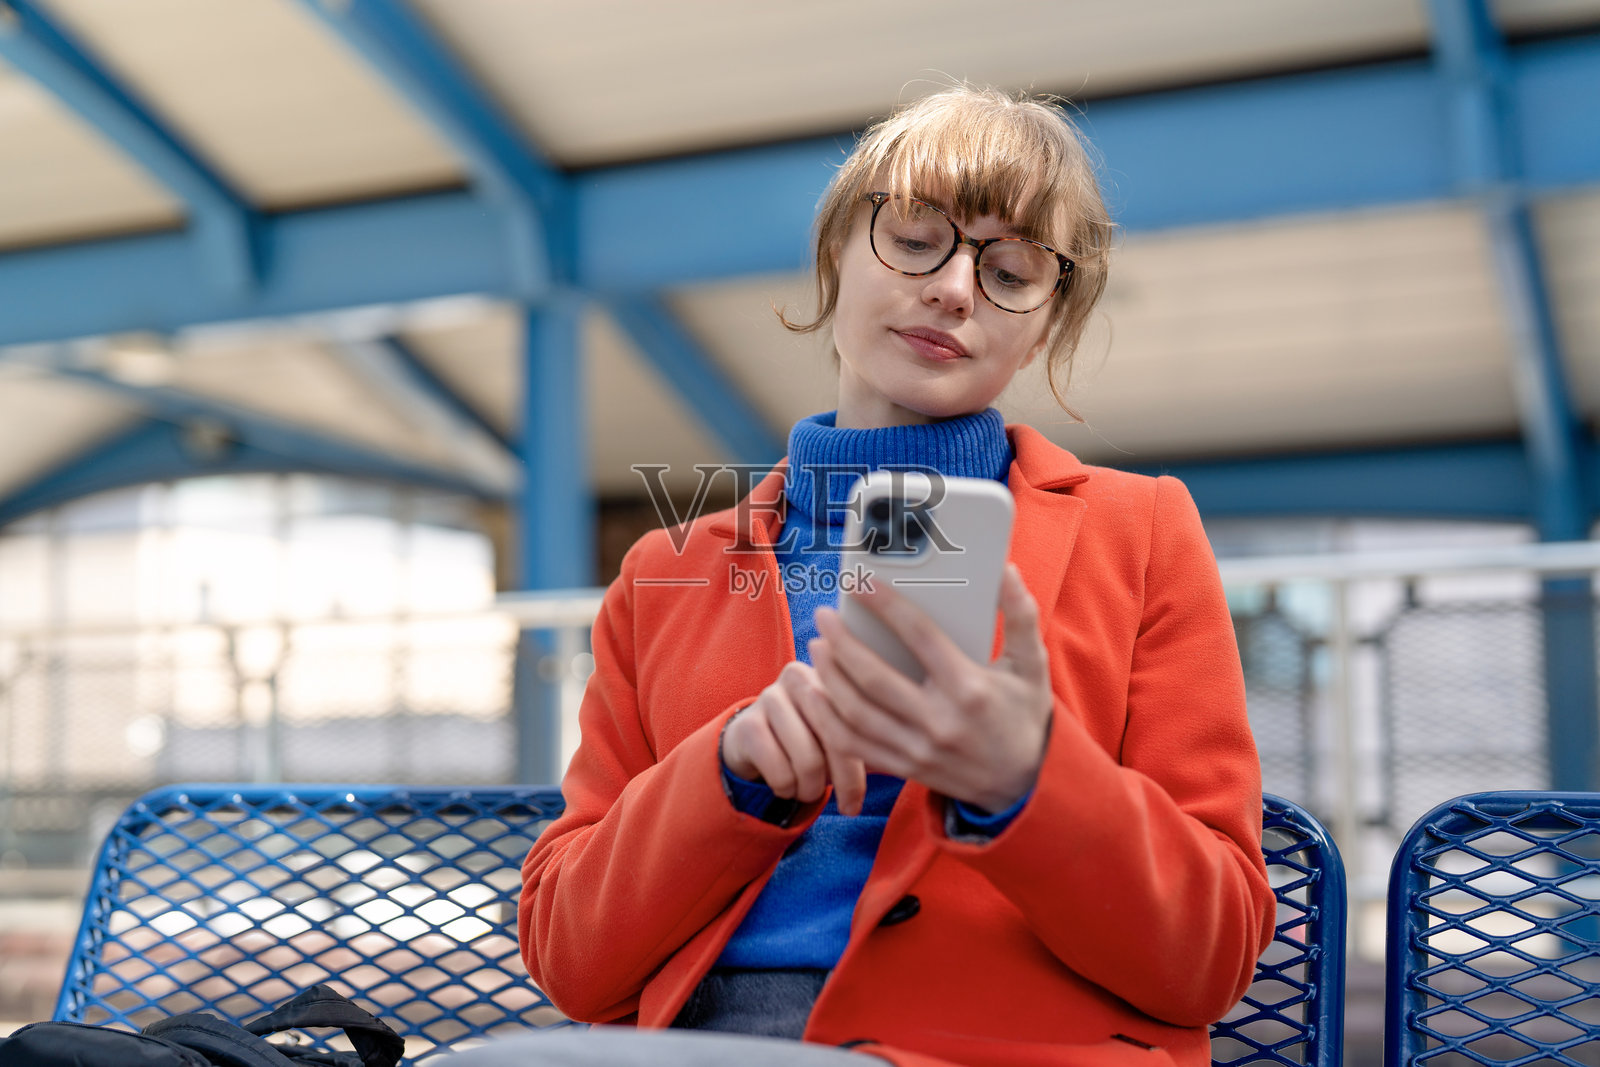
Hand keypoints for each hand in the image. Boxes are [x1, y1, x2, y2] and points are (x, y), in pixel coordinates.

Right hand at [720, 661, 870, 814]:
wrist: (749, 739)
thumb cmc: (809, 738)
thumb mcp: (840, 733)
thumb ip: (870, 739)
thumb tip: (909, 763)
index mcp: (831, 674)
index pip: (859, 725)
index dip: (861, 771)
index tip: (859, 803)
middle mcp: (799, 676)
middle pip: (837, 741)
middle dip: (843, 784)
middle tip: (845, 807)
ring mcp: (770, 697)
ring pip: (808, 762)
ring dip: (810, 790)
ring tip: (809, 790)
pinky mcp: (747, 723)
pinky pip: (779, 773)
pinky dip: (785, 790)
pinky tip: (785, 784)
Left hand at [805, 563, 1052, 812]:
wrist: (1021, 785)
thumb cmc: (1024, 716)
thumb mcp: (1032, 666)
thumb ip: (1020, 617)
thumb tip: (1005, 571)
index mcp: (970, 688)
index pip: (920, 637)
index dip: (886, 605)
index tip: (860, 583)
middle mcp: (940, 721)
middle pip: (874, 678)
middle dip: (842, 643)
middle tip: (824, 616)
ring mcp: (918, 749)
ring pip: (857, 713)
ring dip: (828, 678)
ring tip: (817, 647)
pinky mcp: (905, 767)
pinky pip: (855, 746)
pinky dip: (828, 720)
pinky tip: (815, 695)